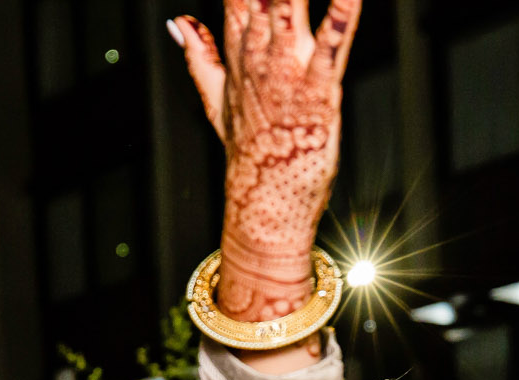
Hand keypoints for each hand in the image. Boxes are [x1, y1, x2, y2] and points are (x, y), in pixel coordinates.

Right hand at [171, 0, 361, 321]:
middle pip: (262, 0)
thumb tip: (176, 20)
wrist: (263, 219)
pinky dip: (342, 16)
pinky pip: (333, 49)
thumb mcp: (220, 101)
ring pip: (290, 15)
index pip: (235, 1)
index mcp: (238, 63)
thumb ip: (201, 55)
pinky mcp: (320, 101)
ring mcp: (288, 84)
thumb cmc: (253, 160)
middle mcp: (259, 67)